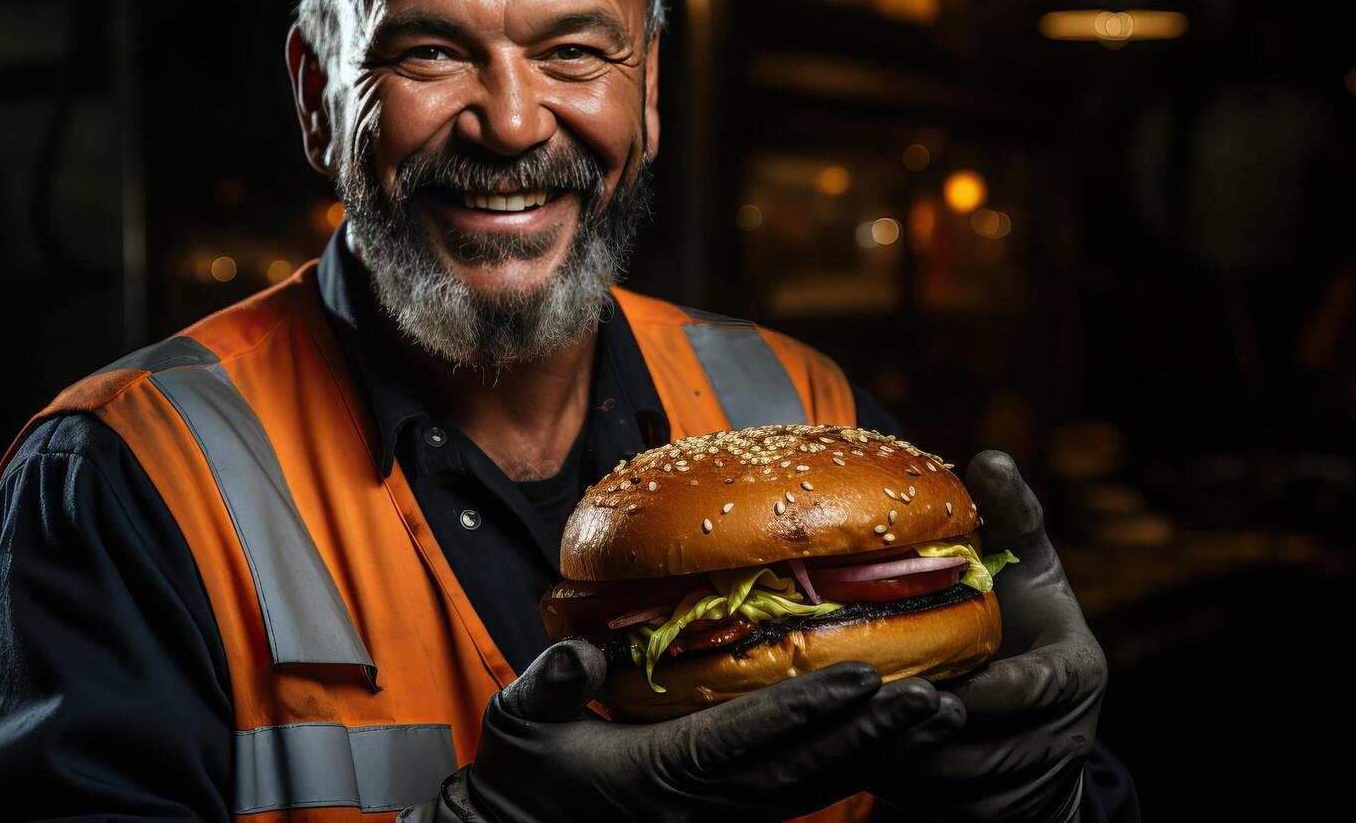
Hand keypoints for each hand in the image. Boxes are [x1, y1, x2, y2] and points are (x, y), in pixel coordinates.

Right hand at [412, 638, 964, 822]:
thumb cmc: (519, 777)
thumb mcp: (520, 724)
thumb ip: (550, 685)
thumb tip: (581, 653)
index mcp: (663, 773)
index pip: (750, 735)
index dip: (809, 706)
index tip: (863, 674)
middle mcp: (705, 803)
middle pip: (807, 767)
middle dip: (875, 733)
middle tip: (940, 699)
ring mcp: (720, 818)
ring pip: (817, 786)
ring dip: (881, 753)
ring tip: (938, 717)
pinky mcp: (725, 820)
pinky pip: (802, 796)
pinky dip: (853, 769)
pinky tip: (891, 745)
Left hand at [874, 451, 1106, 822]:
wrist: (1039, 713)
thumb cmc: (1026, 620)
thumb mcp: (1031, 570)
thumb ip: (1012, 520)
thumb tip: (991, 457)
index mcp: (1071, 675)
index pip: (1026, 690)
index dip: (979, 689)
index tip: (929, 680)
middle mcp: (1057, 738)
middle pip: (978, 744)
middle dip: (915, 724)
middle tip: (853, 696)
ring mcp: (1023, 784)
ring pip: (949, 782)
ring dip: (894, 755)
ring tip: (835, 722)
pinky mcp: (987, 814)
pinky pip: (931, 803)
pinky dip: (890, 779)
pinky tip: (841, 749)